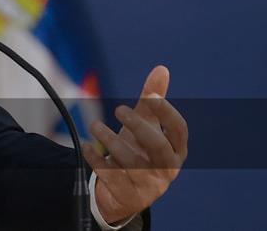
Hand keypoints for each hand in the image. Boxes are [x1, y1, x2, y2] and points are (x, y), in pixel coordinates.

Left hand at [82, 65, 187, 224]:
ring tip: (94, 124)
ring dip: (110, 141)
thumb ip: (152, 100)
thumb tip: (162, 68)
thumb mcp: (146, 125)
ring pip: (131, 163)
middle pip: (158, 147)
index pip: (179, 130)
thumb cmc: (139, 150)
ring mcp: (149, 185)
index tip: (149, 96)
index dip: (167, 112)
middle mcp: (167, 169)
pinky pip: (112, 177)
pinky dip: (97, 160)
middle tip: (118, 109)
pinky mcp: (129, 196)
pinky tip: (87, 146)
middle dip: (139, 126)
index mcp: (176, 150)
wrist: (126, 192)